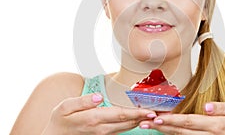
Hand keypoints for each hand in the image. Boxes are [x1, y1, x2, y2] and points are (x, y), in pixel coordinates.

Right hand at [42, 93, 156, 134]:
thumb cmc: (60, 120)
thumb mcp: (65, 107)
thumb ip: (82, 101)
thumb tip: (98, 97)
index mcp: (94, 119)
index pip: (121, 115)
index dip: (137, 113)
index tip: (151, 111)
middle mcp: (102, 128)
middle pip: (128, 122)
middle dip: (144, 117)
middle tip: (160, 111)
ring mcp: (103, 134)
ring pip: (127, 127)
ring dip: (141, 120)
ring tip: (154, 114)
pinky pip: (122, 130)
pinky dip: (132, 124)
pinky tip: (139, 118)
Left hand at [139, 101, 224, 134]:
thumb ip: (223, 107)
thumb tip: (207, 107)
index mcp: (215, 126)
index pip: (189, 121)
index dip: (172, 120)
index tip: (158, 117)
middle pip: (180, 131)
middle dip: (162, 127)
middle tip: (145, 122)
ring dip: (165, 132)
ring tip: (150, 126)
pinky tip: (165, 132)